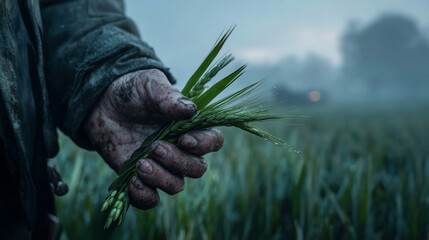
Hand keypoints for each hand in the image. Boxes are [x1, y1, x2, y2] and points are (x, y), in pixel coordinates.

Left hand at [83, 69, 223, 208]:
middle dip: (178, 161)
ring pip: (175, 185)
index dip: (203, 144)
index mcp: (190, 127)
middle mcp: (180, 150)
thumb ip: (169, 97)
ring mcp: (161, 166)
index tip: (183, 139)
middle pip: (197, 168)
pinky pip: (150, 199)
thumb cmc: (133, 91)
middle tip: (154, 147)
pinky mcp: (140, 178)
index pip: (212, 141)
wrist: (101, 102)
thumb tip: (191, 109)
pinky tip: (132, 182)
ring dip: (160, 178)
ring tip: (140, 163)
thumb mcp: (150, 85)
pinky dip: (144, 196)